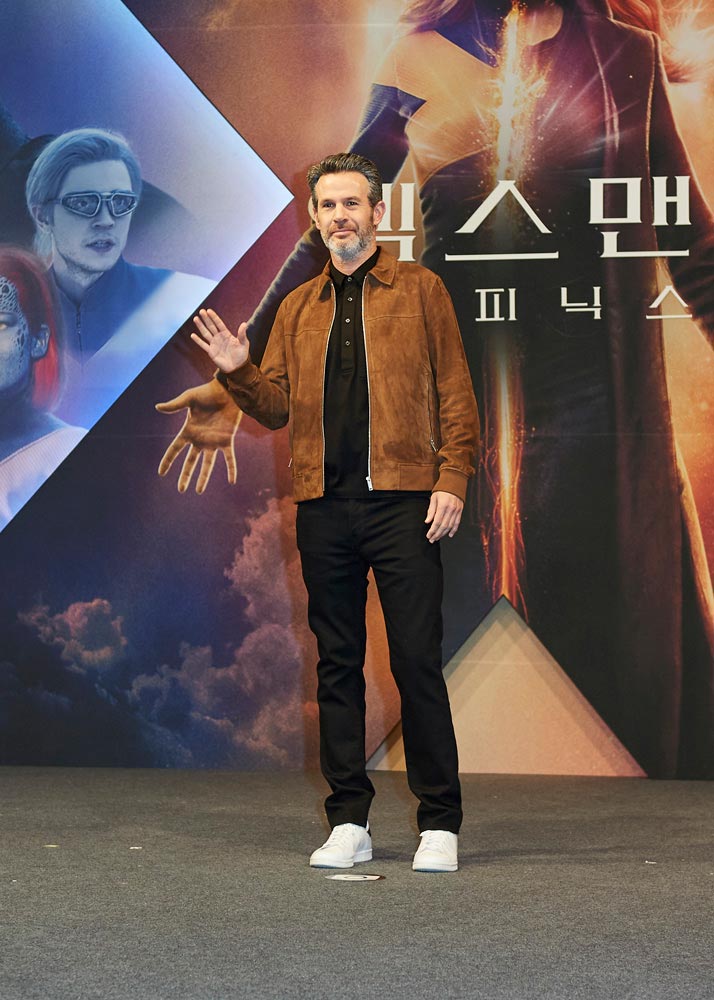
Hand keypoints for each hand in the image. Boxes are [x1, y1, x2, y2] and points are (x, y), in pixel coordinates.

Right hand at [156, 378, 242, 492]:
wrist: (227, 391)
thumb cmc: (207, 392)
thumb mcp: (188, 398)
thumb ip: (175, 406)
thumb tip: (157, 407)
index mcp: (189, 431)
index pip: (175, 449)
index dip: (168, 461)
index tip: (161, 473)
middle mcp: (200, 439)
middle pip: (190, 462)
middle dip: (185, 476)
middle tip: (181, 489)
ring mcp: (213, 441)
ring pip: (207, 464)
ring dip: (203, 478)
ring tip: (198, 491)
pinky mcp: (227, 440)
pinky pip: (229, 458)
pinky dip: (231, 469)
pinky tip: (232, 481)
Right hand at [191, 308, 248, 372]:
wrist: (238, 368)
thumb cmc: (242, 355)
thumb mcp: (244, 344)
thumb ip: (242, 334)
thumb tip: (244, 324)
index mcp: (226, 334)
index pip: (219, 324)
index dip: (214, 317)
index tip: (209, 310)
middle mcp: (219, 338)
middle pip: (211, 326)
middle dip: (206, 319)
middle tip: (201, 311)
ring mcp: (214, 344)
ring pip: (206, 333)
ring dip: (200, 326)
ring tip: (195, 318)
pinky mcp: (211, 352)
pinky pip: (203, 345)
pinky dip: (198, 341)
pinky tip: (193, 335)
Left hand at [425, 491, 463, 542]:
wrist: (455, 482)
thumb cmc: (442, 489)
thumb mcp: (434, 498)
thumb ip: (431, 510)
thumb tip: (427, 521)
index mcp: (443, 506)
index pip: (437, 522)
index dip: (432, 530)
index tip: (428, 535)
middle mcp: (451, 509)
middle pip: (444, 526)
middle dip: (437, 534)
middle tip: (432, 539)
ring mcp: (457, 510)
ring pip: (450, 526)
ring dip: (444, 534)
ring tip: (438, 538)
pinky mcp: (460, 511)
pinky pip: (457, 523)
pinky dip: (454, 530)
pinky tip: (449, 535)